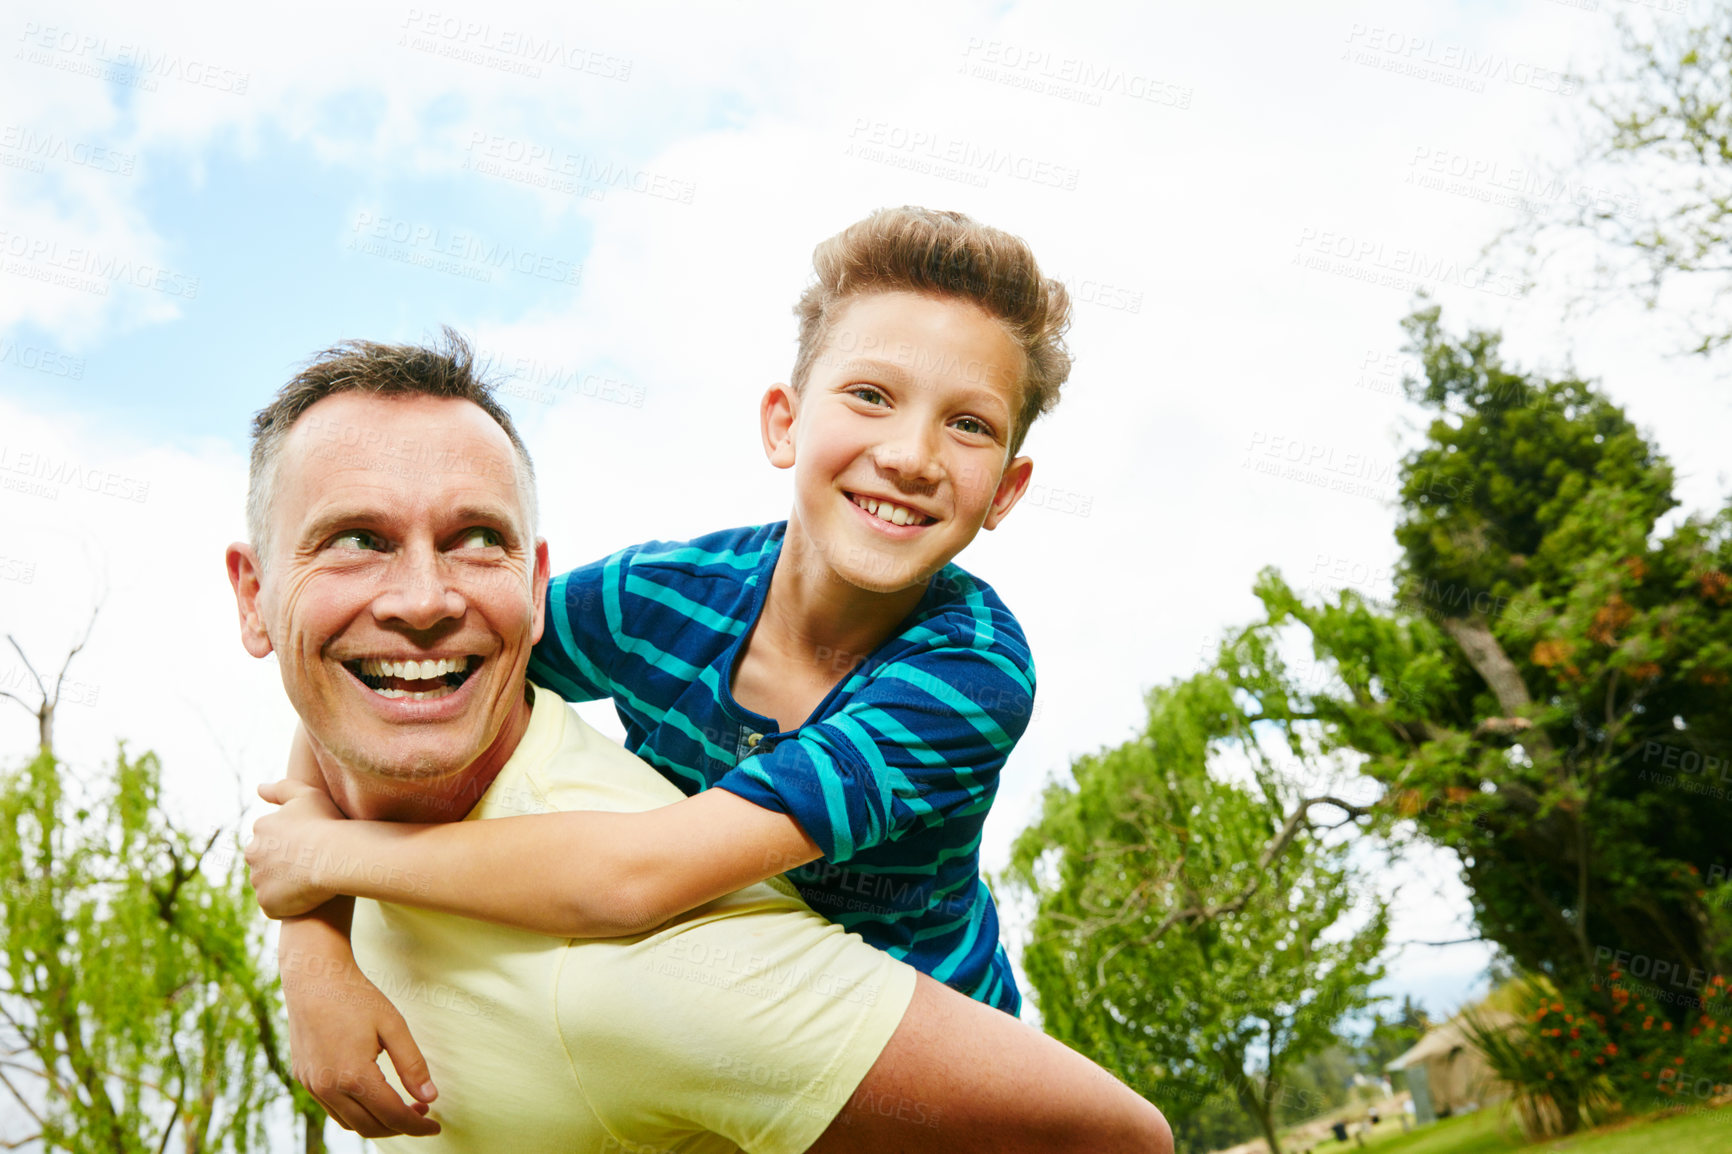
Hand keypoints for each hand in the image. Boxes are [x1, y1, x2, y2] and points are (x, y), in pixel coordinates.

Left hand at [247, 779, 346, 916]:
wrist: (335, 856)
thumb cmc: (325, 823)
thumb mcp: (306, 795)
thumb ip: (281, 788)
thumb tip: (259, 789)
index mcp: (260, 828)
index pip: (270, 838)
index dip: (291, 842)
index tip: (310, 844)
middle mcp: (252, 854)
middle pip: (265, 861)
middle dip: (282, 864)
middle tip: (310, 864)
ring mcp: (258, 881)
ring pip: (269, 884)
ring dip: (284, 884)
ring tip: (311, 882)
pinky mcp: (267, 903)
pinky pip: (275, 905)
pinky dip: (287, 904)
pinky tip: (307, 898)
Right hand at [283, 937, 440, 1137]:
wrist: (314, 978)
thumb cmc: (356, 997)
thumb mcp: (393, 1025)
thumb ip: (413, 1065)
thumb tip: (430, 1098)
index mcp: (353, 1076)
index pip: (391, 1115)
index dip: (417, 1125)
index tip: (436, 1127)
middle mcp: (328, 1087)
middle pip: (370, 1127)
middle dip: (399, 1127)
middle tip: (422, 1115)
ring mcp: (312, 1085)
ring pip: (349, 1123)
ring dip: (377, 1123)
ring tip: (402, 1107)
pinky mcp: (303, 1079)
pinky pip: (333, 1109)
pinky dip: (356, 1112)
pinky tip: (373, 1097)